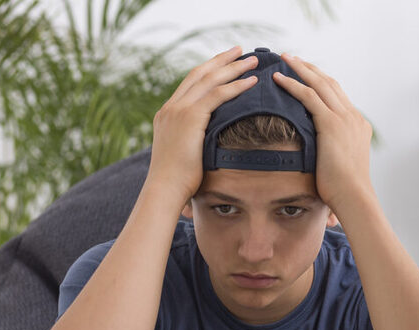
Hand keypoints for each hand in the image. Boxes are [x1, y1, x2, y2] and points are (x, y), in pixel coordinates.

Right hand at [145, 46, 258, 210]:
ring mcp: (179, 110)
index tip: (226, 62)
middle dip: (222, 60)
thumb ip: (195, 143)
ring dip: (234, 68)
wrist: (165, 189)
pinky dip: (237, 86)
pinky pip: (218, 95)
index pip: (191, 83)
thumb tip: (211, 147)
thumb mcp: (185, 155)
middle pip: (200, 73)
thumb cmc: (177, 182)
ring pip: (210, 80)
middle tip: (241, 50)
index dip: (210, 70)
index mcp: (168, 113)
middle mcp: (171, 107)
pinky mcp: (190, 118)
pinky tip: (252, 81)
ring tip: (253, 60)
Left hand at [274, 54, 374, 213]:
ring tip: (284, 59)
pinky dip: (292, 84)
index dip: (321, 82)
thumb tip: (317, 158)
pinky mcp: (331, 123)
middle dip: (310, 69)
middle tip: (293, 58)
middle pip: (330, 83)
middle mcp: (353, 117)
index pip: (338, 95)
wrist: (354, 196)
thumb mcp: (341, 165)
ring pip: (320, 84)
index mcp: (358, 125)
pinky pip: (309, 96)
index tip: (307, 74)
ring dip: (300, 68)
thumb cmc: (345, 190)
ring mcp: (344, 118)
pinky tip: (278, 79)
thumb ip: (332, 152)